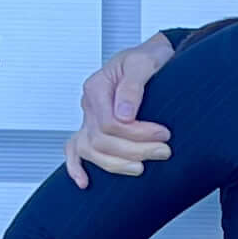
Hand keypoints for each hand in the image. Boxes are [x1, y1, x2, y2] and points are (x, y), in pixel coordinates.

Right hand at [63, 34, 176, 185]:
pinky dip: (75, 167)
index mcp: (97, 87)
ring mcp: (88, 118)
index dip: (137, 134)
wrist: (154, 56)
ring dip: (117, 163)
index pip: (109, 123)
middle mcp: (89, 104)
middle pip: (102, 140)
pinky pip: (74, 150)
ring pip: (91, 150)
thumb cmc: (149, 58)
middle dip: (135, 150)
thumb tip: (124, 114)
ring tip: (143, 167)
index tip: (163, 134)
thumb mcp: (144, 62)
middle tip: (163, 151)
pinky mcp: (93, 127)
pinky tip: (84, 182)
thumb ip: (132, 86)